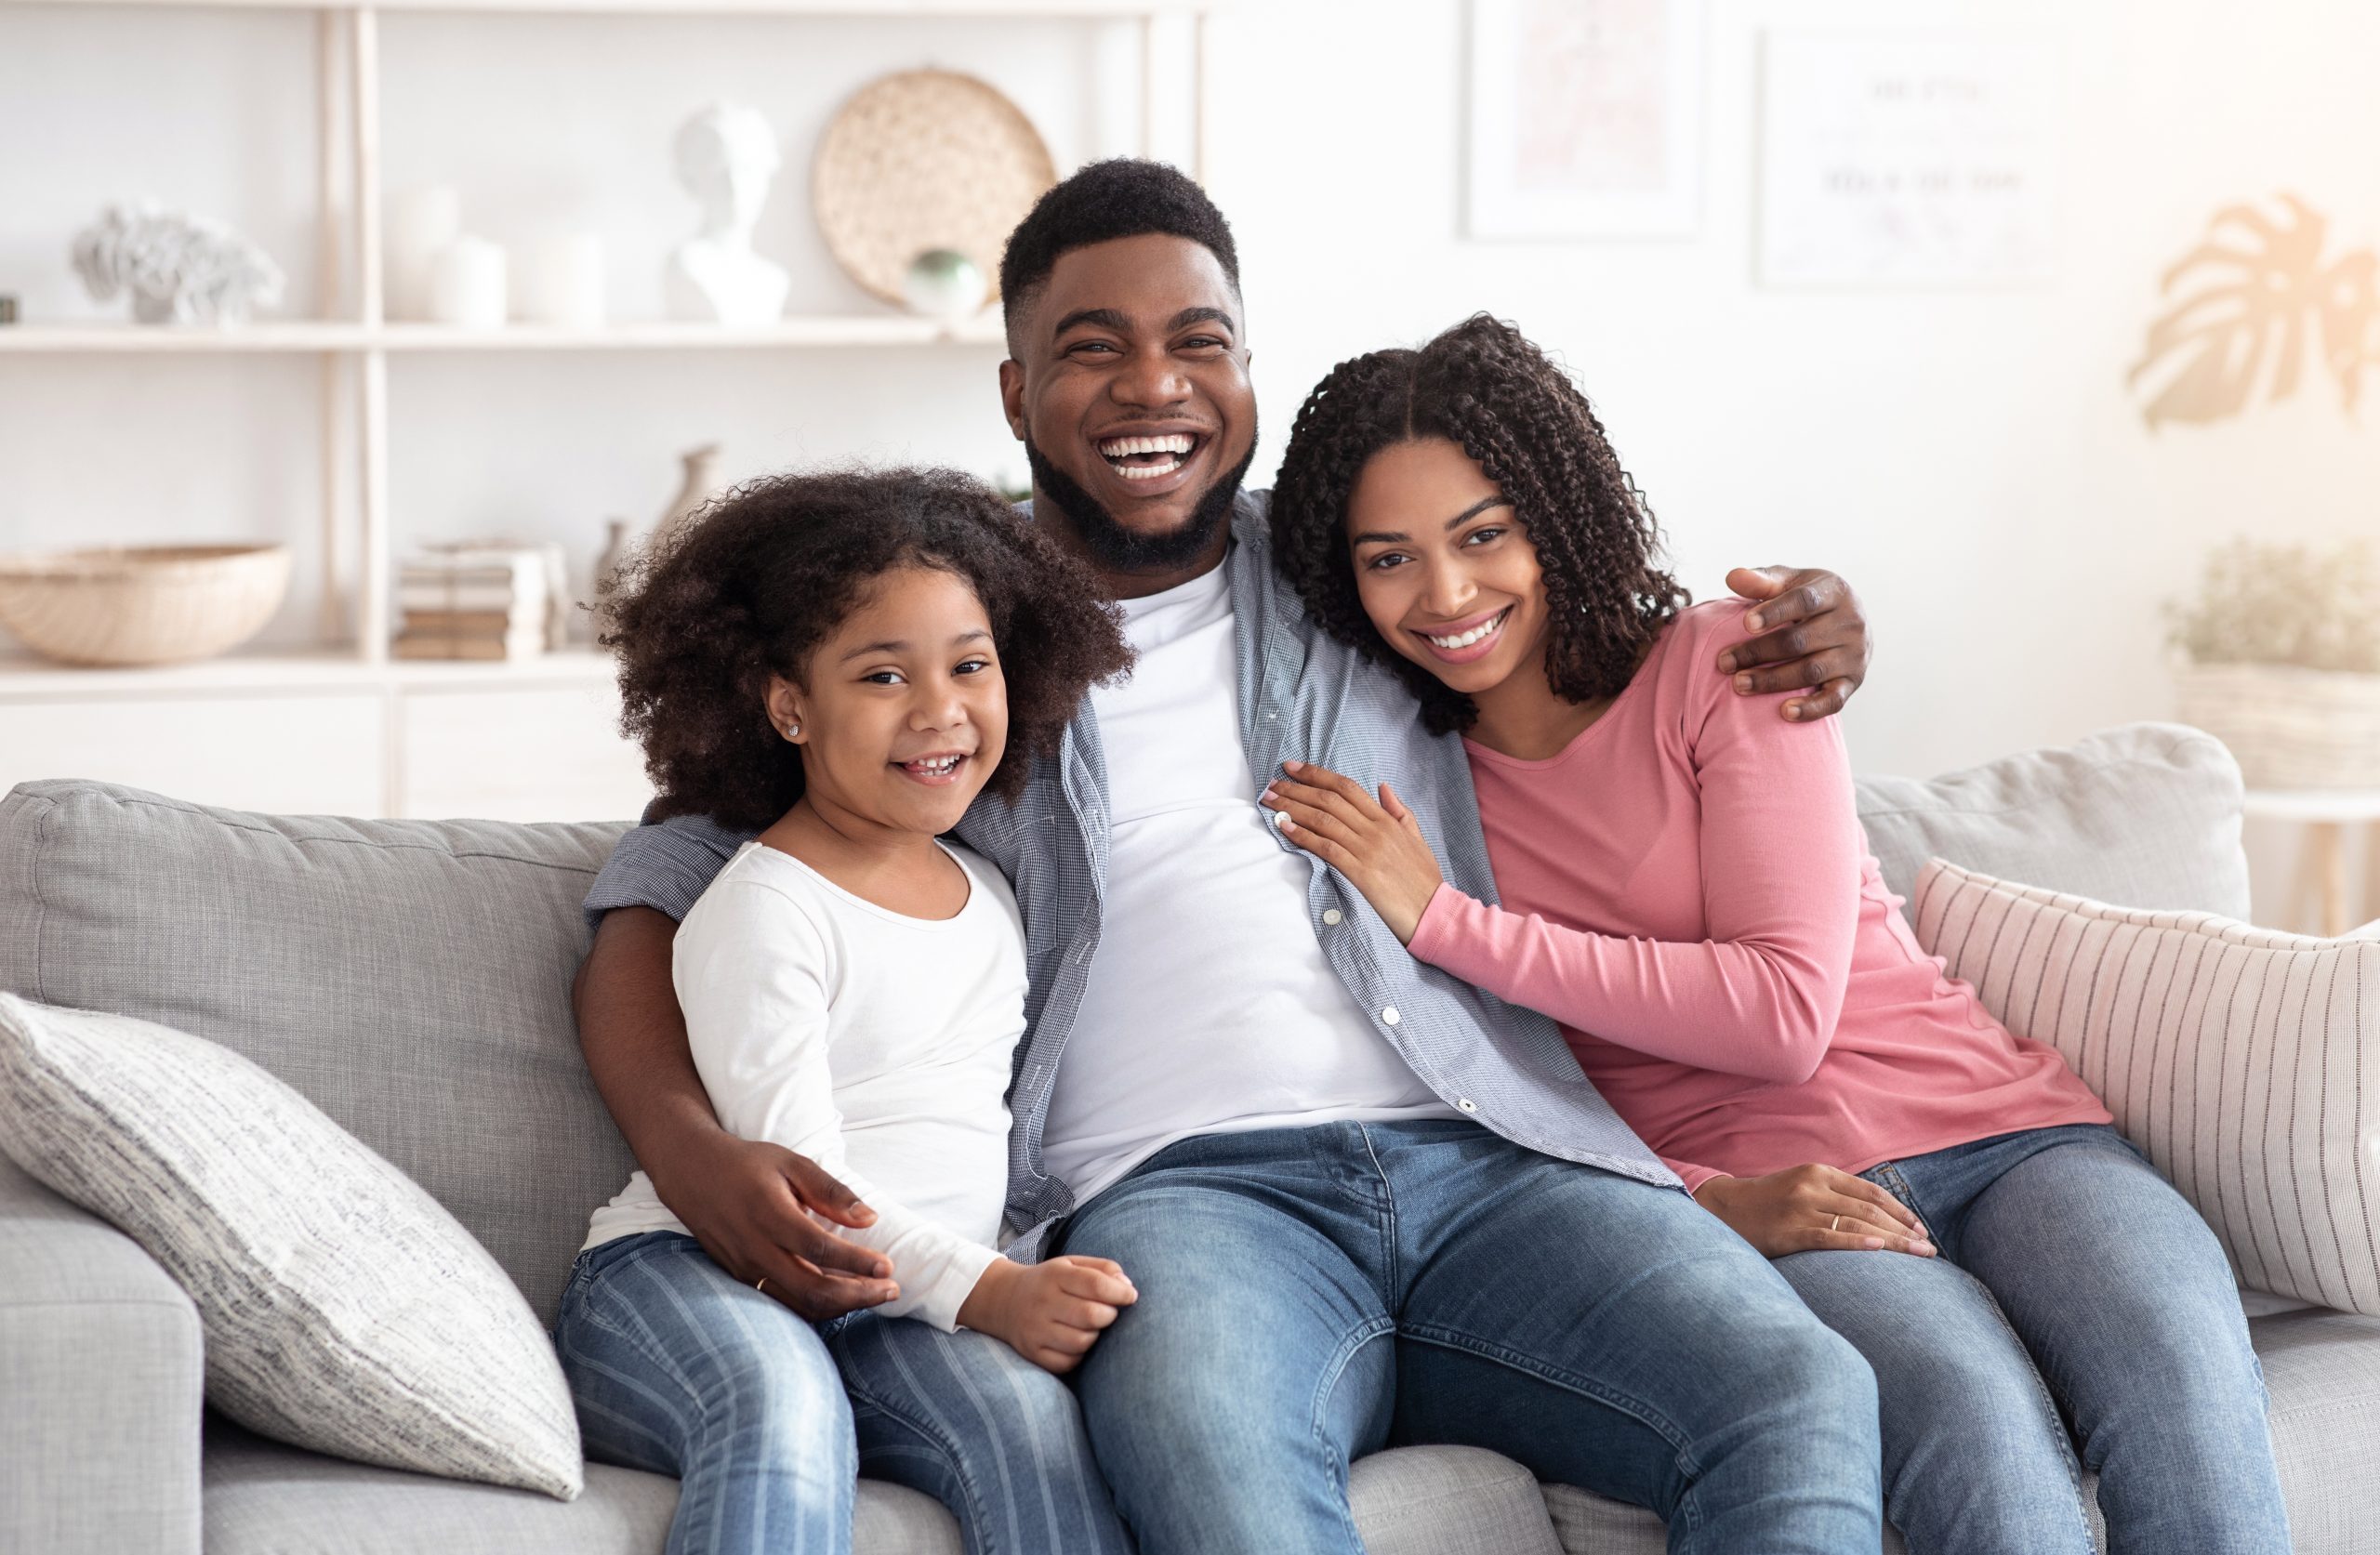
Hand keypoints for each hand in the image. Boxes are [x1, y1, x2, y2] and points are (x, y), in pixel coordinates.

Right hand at [654, 1131, 901, 1320]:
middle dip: (857, 1295)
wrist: (690, 1173)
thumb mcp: (792, 1163)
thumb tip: (870, 1219)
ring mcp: (745, 1268)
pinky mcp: (740, 1278)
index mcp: (769, 1214)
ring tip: (874, 1295)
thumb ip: (831, 1191)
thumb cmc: (748, 1164)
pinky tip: (842, 1297)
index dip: (856, 1262)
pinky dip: (816, 1306)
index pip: (819, 1248)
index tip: (889, 1267)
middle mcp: (754, 1248)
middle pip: (811, 1288)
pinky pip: (782, 1302)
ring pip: (797, 1303)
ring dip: (840, 1306)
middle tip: (892, 1289)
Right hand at [958, 1255, 1137, 1373]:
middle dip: (1109, 1315)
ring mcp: (1035, 1330)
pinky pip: (1067, 1362)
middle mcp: (1042, 1302)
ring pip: (1081, 1342)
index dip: (1120, 1292)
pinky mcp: (1032, 1353)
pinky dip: (1079, 1355)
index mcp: (1055, 1275)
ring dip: (1095, 1336)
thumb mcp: (1072, 1264)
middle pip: (1090, 1315)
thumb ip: (1103, 1269)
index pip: (1095, 1284)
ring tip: (1091, 1327)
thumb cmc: (1050, 1282)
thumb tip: (1128, 1287)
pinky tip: (1076, 1341)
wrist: (1004, 1300)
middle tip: (1108, 1312)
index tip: (1130, 1296)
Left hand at [1259, 760, 1442, 943]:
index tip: (1293, 767)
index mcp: (1387, 820)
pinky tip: (1285, 827)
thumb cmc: (1424, 879)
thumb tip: (1383, 787)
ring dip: (1293, 808)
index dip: (1317, 774)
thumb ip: (1399, 811)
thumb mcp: (1416, 837)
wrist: (1434, 911)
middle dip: (1297, 788)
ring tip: (1270, 802)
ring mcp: (1368, 850)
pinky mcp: (1361, 873)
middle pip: (1330, 800)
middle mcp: (1375, 830)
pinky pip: (1326, 848)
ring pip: (1324, 820)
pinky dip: (1303, 835)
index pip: (1347, 788)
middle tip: (1272, 783)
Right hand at [1693, 1164, 1935, 1258]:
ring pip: (1857, 1224)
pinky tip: (1880, 1250)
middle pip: (1870, 1209)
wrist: (1721, 1210)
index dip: (1899, 1210)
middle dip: (1904, 1230)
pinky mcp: (1789, 1231)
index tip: (1920, 1228)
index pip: (1870, 1191)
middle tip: (1929, 1248)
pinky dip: (1858, 1244)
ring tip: (1918, 1255)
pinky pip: (1830, 1237)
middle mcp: (1812, 1187)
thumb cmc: (1765, 1203)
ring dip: (1893, 1242)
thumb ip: (1831, 1194)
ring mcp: (1800, 1208)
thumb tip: (1874, 1215)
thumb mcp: (1799, 1186)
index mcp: (1817, 1172)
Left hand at [1717, 568, 1869, 722]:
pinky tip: (1783, 713)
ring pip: (1811, 671)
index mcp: (1833, 592)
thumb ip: (1762, 580)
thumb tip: (1732, 577)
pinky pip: (1834, 700)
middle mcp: (1849, 623)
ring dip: (1773, 680)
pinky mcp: (1853, 681)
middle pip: (1800, 641)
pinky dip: (1810, 709)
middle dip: (1759, 653)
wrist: (1849, 619)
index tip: (1745, 623)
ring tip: (1739, 684)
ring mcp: (1854, 654)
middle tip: (1724, 662)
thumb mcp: (1790, 582)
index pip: (1804, 601)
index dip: (1774, 612)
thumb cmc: (1808, 598)